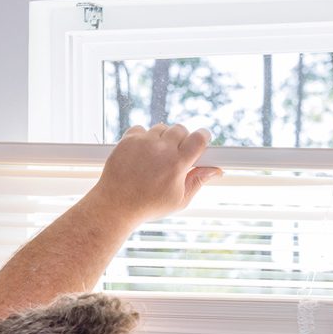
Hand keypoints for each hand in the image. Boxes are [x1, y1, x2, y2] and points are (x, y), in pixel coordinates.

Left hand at [85, 123, 221, 222]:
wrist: (116, 205)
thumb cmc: (149, 206)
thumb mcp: (180, 199)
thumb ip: (198, 181)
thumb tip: (215, 171)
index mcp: (177, 164)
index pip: (199, 138)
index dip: (203, 137)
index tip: (203, 139)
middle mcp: (161, 149)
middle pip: (180, 129)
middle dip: (182, 139)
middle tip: (177, 155)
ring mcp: (143, 142)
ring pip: (161, 128)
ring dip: (163, 138)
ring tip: (157, 157)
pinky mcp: (128, 140)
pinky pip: (142, 129)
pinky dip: (144, 138)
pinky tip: (143, 154)